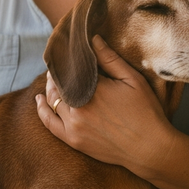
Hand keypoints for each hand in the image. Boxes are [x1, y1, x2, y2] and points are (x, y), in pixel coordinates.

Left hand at [36, 35, 172, 172]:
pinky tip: (38, 100)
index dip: (68, 60)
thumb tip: (92, 39)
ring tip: (53, 79)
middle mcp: (79, 106)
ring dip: (50, 88)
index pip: (72, 68)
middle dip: (58, 73)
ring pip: (52, 100)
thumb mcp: (133, 80)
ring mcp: (74, 125)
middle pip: (59, 83)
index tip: (68, 53)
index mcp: (94, 88)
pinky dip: (41, 110)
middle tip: (61, 64)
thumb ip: (110, 59)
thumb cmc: (146, 112)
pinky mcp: (73, 140)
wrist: (150, 148)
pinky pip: (49, 123)